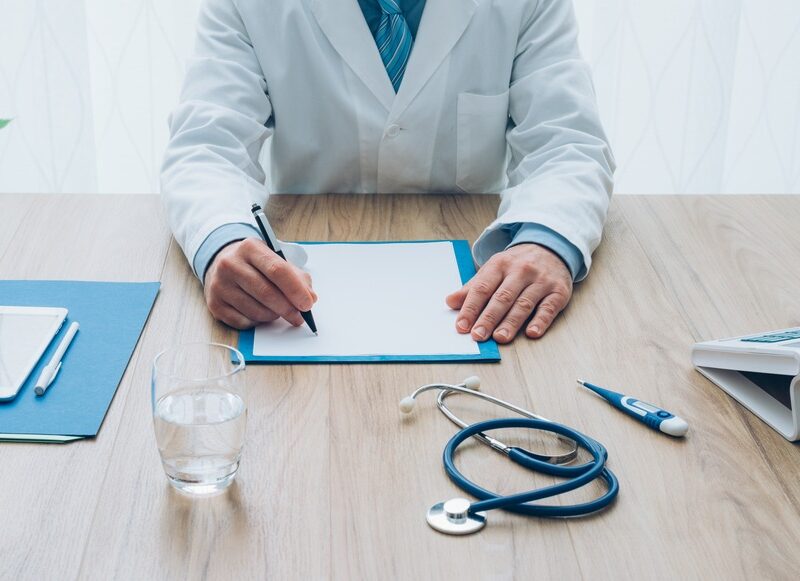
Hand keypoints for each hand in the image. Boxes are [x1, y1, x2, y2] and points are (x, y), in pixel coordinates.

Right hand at [204, 238, 316, 328]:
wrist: (222, 263)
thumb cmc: (256, 264)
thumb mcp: (276, 259)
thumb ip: (297, 277)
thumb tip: (310, 298)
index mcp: (250, 248)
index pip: (277, 270)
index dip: (295, 290)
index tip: (308, 304)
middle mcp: (230, 264)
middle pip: (266, 293)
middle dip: (288, 309)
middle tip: (299, 316)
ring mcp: (219, 285)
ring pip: (256, 311)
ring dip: (273, 316)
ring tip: (278, 311)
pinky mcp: (214, 304)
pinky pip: (243, 322)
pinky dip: (257, 322)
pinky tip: (260, 313)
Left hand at [446, 244, 572, 343]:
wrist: (550, 248)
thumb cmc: (516, 265)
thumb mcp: (493, 269)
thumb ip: (473, 287)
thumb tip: (450, 302)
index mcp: (500, 264)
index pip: (482, 288)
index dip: (470, 308)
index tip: (462, 326)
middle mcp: (521, 271)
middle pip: (502, 297)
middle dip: (489, 317)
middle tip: (478, 335)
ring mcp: (541, 281)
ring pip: (524, 303)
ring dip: (511, 322)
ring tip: (500, 338)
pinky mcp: (558, 291)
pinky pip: (549, 308)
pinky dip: (541, 321)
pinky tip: (532, 332)